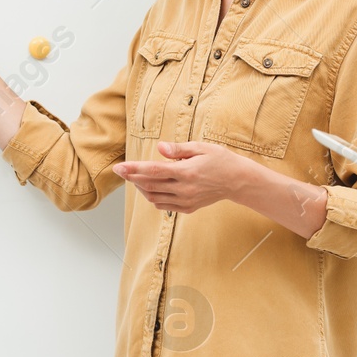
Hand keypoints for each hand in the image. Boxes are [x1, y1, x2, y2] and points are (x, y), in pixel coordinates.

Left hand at [113, 141, 247, 212]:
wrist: (237, 181)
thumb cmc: (220, 160)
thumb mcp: (201, 148)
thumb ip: (178, 149)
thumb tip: (159, 148)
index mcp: (187, 171)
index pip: (154, 171)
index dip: (134, 169)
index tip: (119, 167)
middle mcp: (184, 188)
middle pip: (149, 185)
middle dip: (131, 178)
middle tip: (120, 170)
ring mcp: (185, 200)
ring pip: (154, 197)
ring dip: (141, 188)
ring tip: (135, 177)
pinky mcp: (187, 208)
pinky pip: (163, 205)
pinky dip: (153, 197)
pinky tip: (151, 187)